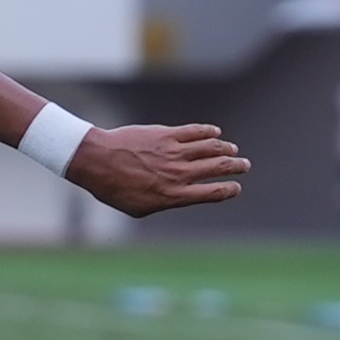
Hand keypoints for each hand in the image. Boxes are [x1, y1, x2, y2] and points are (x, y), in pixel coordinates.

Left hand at [68, 122, 246, 216]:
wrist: (95, 160)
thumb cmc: (112, 188)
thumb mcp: (138, 207)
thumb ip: (162, 202)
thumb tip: (176, 197)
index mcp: (174, 195)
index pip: (214, 193)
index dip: (230, 189)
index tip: (236, 187)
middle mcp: (179, 174)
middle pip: (218, 167)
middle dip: (236, 166)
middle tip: (244, 165)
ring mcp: (174, 153)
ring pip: (211, 147)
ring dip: (226, 148)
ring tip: (232, 149)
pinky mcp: (166, 134)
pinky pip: (194, 131)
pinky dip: (209, 132)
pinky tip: (215, 133)